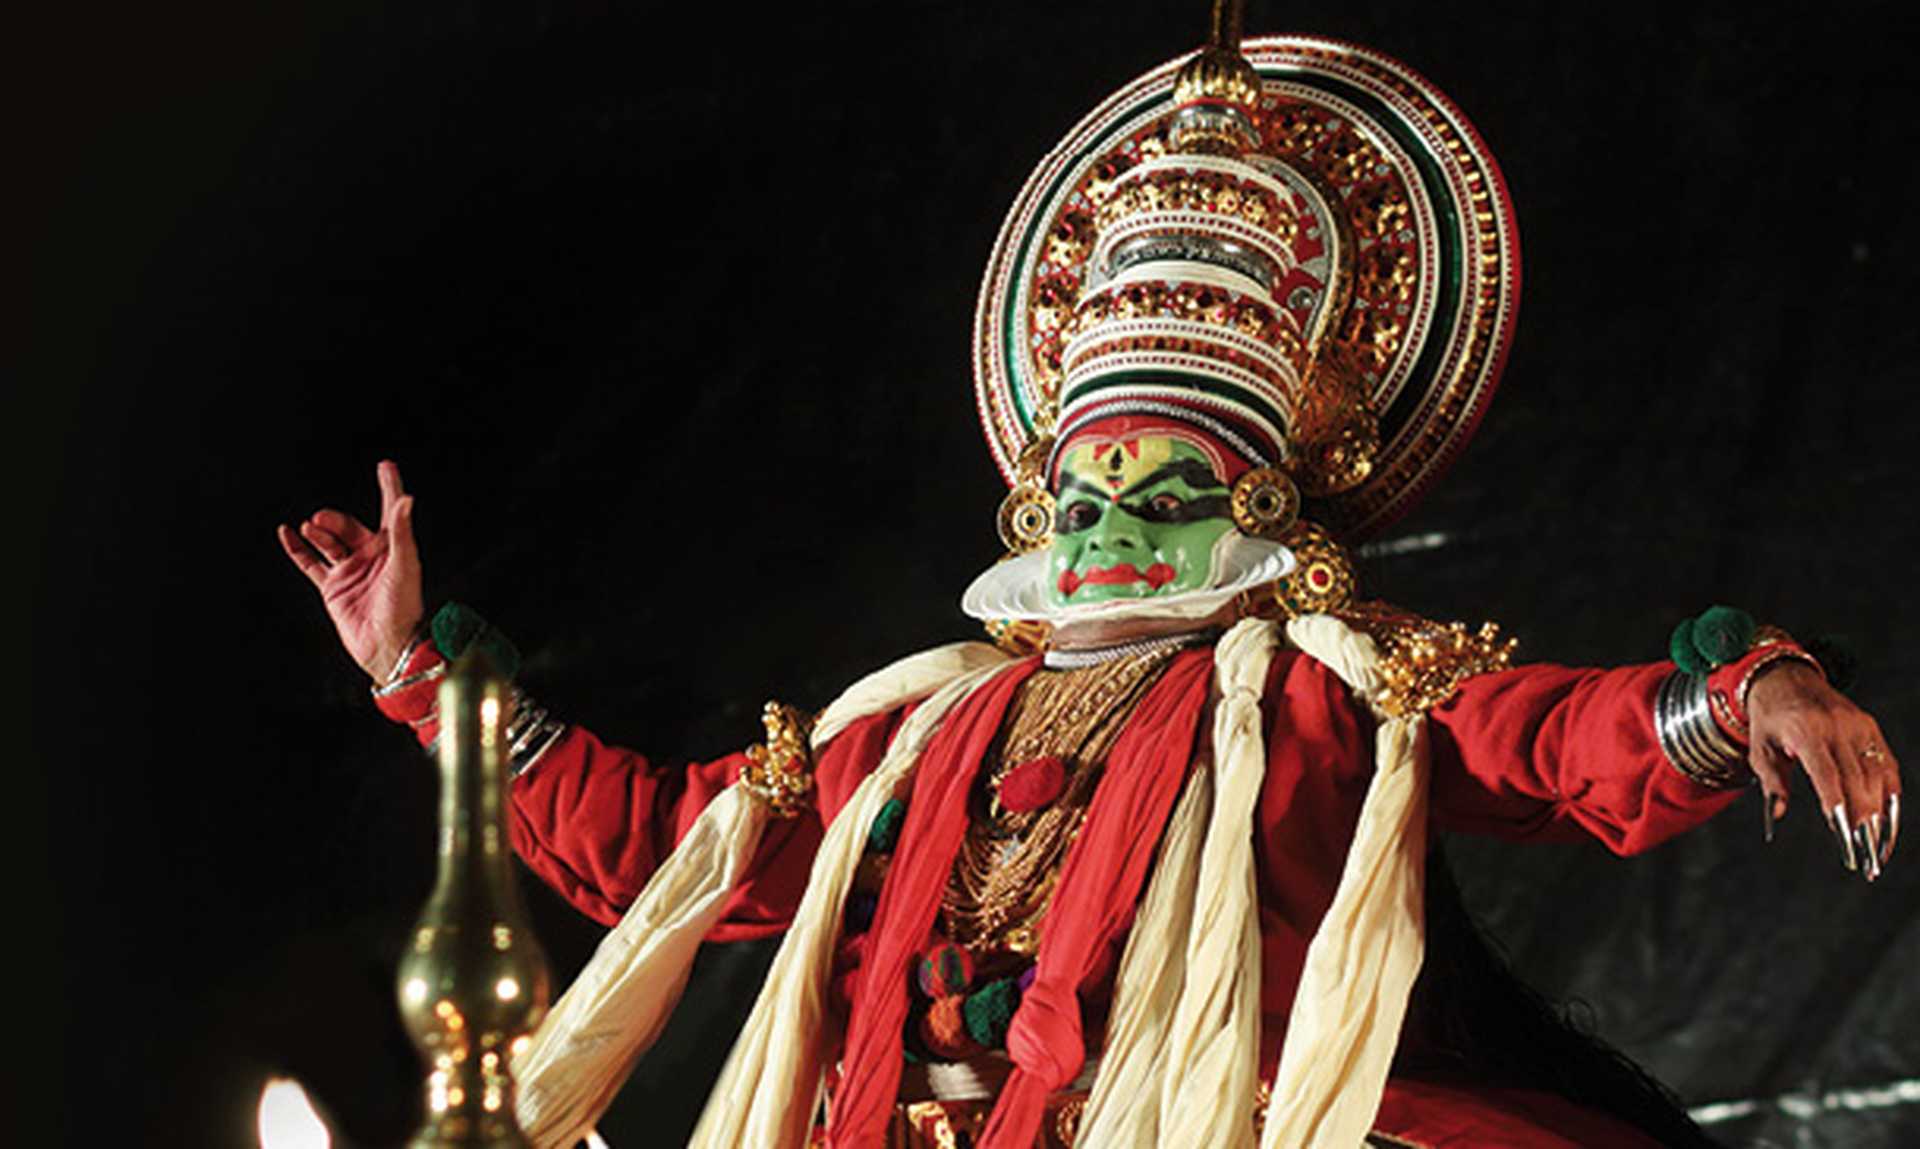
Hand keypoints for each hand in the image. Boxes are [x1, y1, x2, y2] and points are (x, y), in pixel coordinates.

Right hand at [279, 460, 424, 681]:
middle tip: (321, 519)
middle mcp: (371, 557)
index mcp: (393, 548)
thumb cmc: (403, 607)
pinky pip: (310, 564)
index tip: (385, 466)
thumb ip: (402, 532)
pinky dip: (297, 549)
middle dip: (334, 520)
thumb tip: (406, 499)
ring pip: (328, 542)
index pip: (390, 511)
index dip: (388, 487)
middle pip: (349, 527)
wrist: (386, 645)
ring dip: (318, 532)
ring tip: (310, 528)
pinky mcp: (332, 589)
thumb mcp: (405, 565)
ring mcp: (350, 572)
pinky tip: (286, 533)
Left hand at [1747, 662, 1901, 879]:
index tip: (1842, 831)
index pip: (1827, 773)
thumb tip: (1777, 814)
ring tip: (1875, 846)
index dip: (1837, 803)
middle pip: (1857, 779)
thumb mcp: (1759, 748)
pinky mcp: (1871, 728)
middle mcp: (1838, 727)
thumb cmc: (1770, 719)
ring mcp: (1859, 726)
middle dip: (1861, 819)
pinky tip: (1887, 820)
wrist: (1786, 678)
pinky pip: (1887, 765)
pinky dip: (1890, 795)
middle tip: (1862, 852)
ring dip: (1879, 813)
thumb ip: (1771, 781)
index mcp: (1806, 730)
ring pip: (1877, 775)